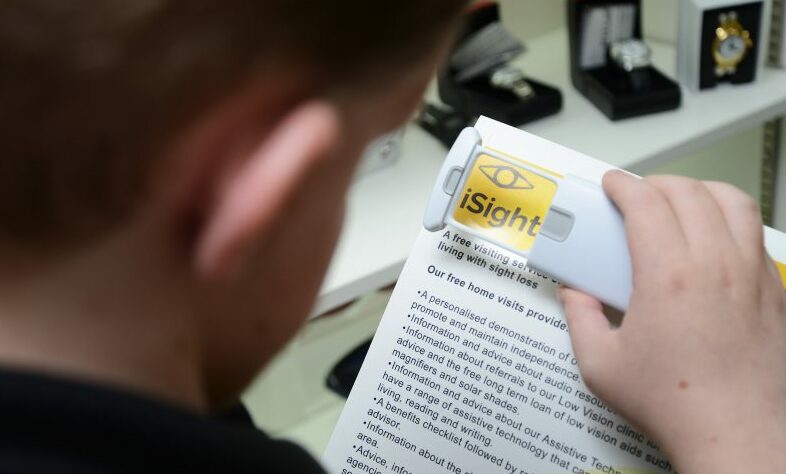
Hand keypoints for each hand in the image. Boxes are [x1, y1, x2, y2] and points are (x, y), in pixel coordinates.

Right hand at [560, 171, 785, 472]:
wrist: (737, 433)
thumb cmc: (674, 403)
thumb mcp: (601, 365)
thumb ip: (579, 319)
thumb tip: (573, 293)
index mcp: (668, 276)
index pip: (646, 203)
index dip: (624, 184)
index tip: (613, 184)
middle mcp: (715, 264)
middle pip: (689, 192)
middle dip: (657, 183)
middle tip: (638, 194)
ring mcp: (751, 275)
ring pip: (733, 202)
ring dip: (700, 191)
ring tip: (680, 202)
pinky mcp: (774, 291)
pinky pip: (756, 233)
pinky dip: (731, 219)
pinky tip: (715, 238)